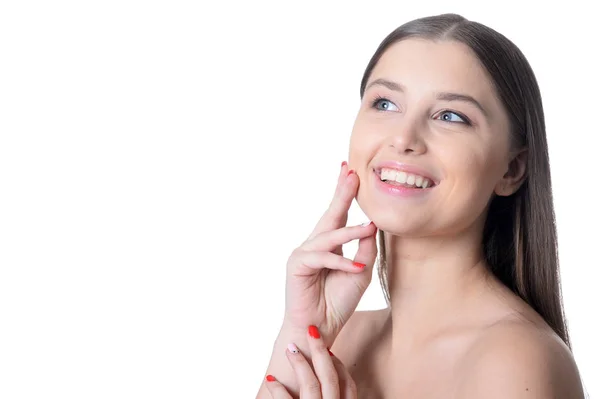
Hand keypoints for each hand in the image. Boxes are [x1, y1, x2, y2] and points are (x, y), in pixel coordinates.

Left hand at [265, 325, 356, 398]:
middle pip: (330, 377)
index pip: (348, 384)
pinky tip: (270, 378)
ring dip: (299, 363)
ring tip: (289, 349)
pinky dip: (277, 388)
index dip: (339, 365)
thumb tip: (326, 377)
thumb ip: (332, 395)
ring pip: (310, 384)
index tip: (329, 350)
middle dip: (320, 351)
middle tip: (311, 330)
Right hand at [283, 162, 377, 345]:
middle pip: (330, 215)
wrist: (320, 328)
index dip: (344, 193)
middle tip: (350, 172)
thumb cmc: (337, 302)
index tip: (351, 171)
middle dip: (341, 193)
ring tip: (369, 227)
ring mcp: (304, 253)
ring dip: (350, 232)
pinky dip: (340, 263)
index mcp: (329, 245)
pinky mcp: (297, 266)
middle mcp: (315, 244)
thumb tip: (371, 227)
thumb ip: (365, 251)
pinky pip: (322, 259)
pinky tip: (355, 268)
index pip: (338, 215)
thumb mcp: (360, 274)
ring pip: (329, 237)